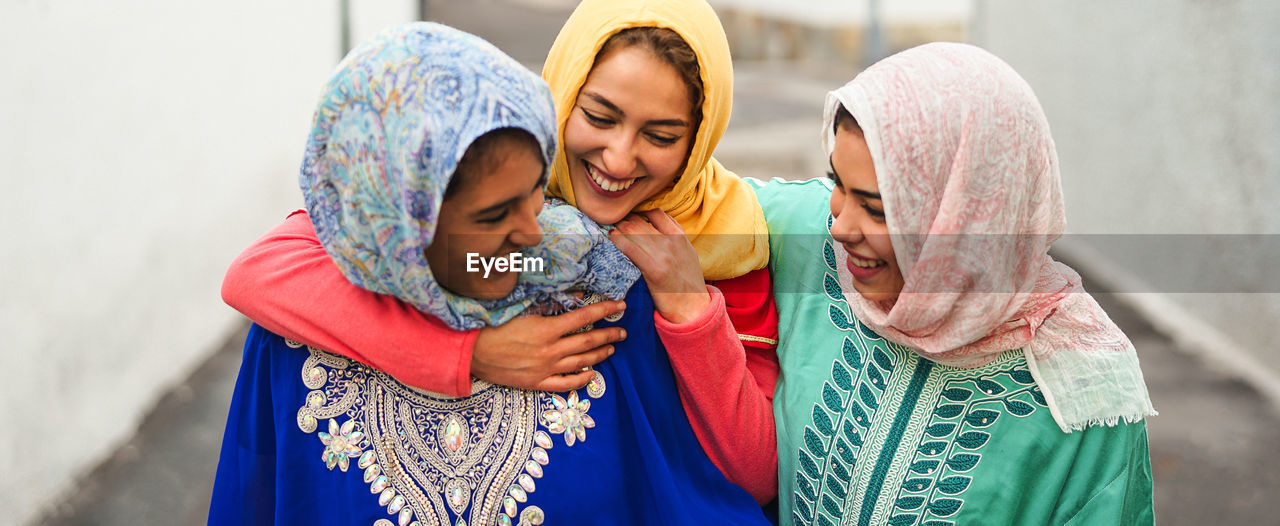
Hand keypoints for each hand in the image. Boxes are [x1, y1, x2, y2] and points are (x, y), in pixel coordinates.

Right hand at [471, 299, 626, 390]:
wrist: (469, 350)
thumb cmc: (492, 325)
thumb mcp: (521, 308)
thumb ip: (548, 303)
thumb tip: (574, 295)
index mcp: (546, 329)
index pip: (584, 318)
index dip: (604, 310)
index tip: (620, 305)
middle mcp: (549, 350)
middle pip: (588, 342)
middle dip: (608, 335)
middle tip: (623, 331)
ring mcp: (544, 369)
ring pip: (580, 363)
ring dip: (599, 355)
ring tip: (612, 349)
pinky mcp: (536, 383)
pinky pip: (564, 384)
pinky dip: (581, 379)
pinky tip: (592, 374)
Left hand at [609, 209, 709, 323]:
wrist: (693, 307)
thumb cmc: (687, 283)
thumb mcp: (688, 253)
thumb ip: (674, 237)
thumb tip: (656, 224)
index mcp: (679, 235)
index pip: (655, 212)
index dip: (638, 212)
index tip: (628, 217)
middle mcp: (671, 240)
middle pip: (639, 220)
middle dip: (623, 220)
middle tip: (613, 224)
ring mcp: (663, 254)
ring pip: (632, 229)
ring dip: (618, 228)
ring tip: (610, 230)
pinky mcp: (654, 269)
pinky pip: (630, 247)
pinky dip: (618, 240)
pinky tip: (611, 237)